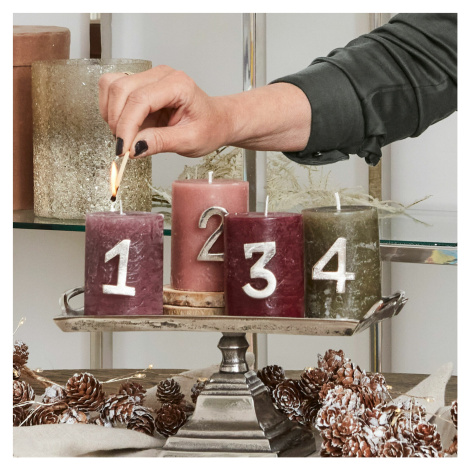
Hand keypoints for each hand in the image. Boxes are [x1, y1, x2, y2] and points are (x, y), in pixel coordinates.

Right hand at [99, 65, 310, 158]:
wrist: (223, 120)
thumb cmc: (214, 127)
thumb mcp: (191, 142)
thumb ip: (160, 143)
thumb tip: (131, 149)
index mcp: (176, 84)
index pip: (139, 101)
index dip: (127, 128)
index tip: (123, 152)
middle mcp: (162, 74)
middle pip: (119, 90)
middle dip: (117, 122)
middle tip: (127, 148)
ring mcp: (151, 76)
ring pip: (112, 87)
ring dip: (113, 115)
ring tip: (130, 138)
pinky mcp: (144, 83)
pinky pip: (114, 89)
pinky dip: (113, 109)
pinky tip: (129, 126)